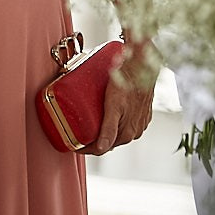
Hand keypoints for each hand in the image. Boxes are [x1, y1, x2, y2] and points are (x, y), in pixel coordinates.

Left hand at [87, 39, 155, 154]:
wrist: (141, 66)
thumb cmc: (127, 83)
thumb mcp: (114, 107)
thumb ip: (109, 129)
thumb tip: (101, 149)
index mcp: (128, 133)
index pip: (102, 148)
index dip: (86, 148)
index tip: (73, 144)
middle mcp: (135, 131)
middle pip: (108, 140)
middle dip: (92, 139)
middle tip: (76, 133)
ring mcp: (139, 122)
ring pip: (116, 131)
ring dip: (103, 131)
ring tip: (87, 124)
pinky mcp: (140, 113)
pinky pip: (124, 122)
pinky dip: (113, 122)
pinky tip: (105, 115)